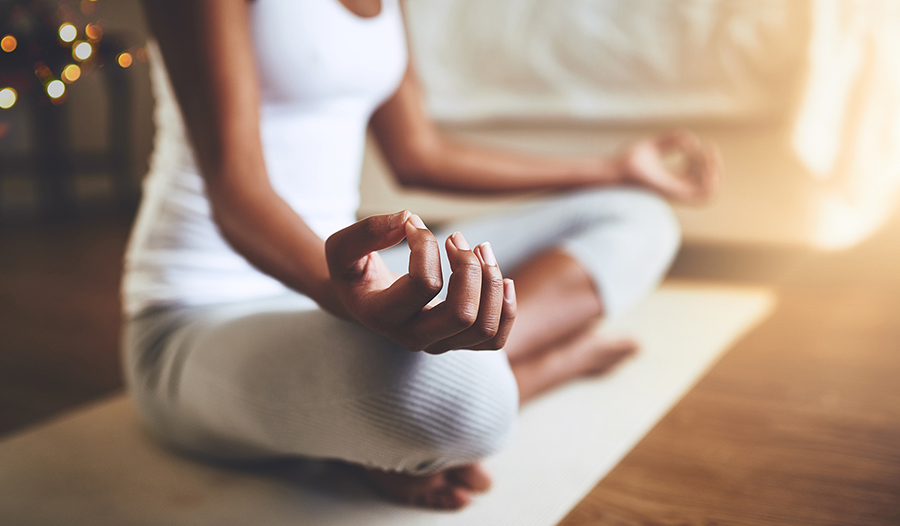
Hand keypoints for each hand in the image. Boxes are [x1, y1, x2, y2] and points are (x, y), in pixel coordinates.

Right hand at [325, 211, 515, 353]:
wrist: (359, 299)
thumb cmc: (352, 270)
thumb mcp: (343, 247)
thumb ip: (369, 231)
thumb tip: (408, 219)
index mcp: (383, 316)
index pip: (425, 284)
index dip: (427, 246)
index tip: (413, 223)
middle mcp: (413, 338)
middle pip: (462, 315)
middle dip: (469, 269)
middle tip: (457, 238)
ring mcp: (438, 343)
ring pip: (485, 328)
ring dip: (492, 283)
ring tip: (481, 249)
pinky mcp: (457, 341)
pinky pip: (495, 339)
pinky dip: (506, 308)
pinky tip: (503, 279)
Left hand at [615, 130, 721, 203]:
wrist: (613, 171)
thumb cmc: (625, 161)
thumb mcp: (654, 145)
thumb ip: (672, 141)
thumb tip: (691, 141)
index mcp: (672, 180)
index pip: (697, 174)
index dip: (703, 158)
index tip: (694, 142)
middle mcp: (676, 189)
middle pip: (707, 183)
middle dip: (713, 164)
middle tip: (707, 148)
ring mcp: (676, 194)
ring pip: (709, 191)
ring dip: (714, 172)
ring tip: (706, 154)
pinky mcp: (674, 195)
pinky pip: (703, 195)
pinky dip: (708, 178)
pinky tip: (699, 159)